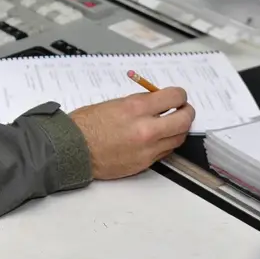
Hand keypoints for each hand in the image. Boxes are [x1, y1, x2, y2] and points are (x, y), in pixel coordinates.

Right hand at [68, 88, 194, 179]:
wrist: (72, 149)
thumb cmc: (86, 125)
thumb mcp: (114, 104)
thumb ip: (139, 103)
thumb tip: (156, 102)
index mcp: (136, 108)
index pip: (174, 97)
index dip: (180, 95)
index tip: (178, 96)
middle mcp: (145, 128)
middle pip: (184, 120)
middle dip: (187, 112)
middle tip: (183, 109)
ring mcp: (147, 148)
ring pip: (178, 138)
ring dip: (179, 129)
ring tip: (172, 124)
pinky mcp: (144, 163)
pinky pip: (166, 152)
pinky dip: (166, 143)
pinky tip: (159, 138)